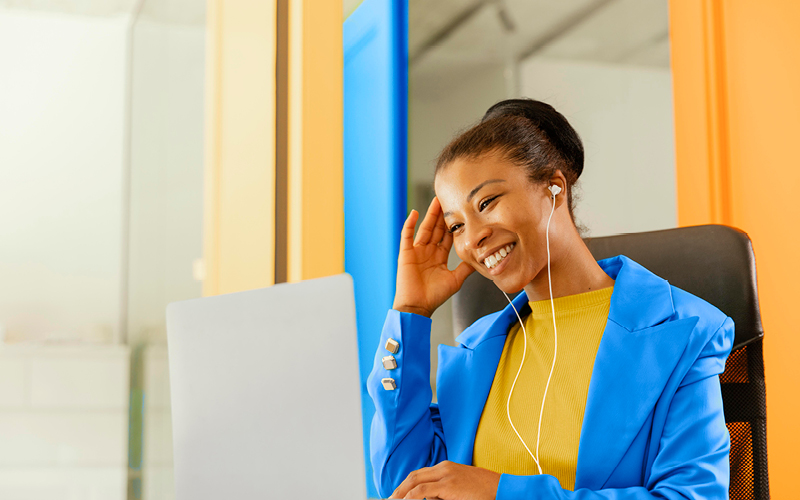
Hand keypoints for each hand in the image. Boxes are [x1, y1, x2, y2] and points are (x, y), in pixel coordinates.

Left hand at [389, 461, 500, 499]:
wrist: (499, 488)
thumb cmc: (482, 491)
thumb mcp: (459, 489)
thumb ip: (442, 492)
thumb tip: (427, 498)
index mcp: (445, 467)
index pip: (419, 474)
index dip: (405, 484)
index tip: (396, 495)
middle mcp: (443, 467)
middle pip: (413, 476)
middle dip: (399, 489)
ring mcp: (445, 474)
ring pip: (415, 481)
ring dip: (401, 493)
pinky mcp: (448, 484)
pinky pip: (422, 491)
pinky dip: (410, 497)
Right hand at [393, 197, 474, 317]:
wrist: (417, 306)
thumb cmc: (434, 296)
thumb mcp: (455, 280)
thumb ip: (466, 268)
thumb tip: (480, 258)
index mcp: (439, 257)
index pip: (447, 236)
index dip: (453, 224)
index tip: (460, 212)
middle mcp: (428, 252)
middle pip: (436, 229)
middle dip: (442, 215)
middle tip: (448, 199)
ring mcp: (416, 251)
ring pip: (425, 229)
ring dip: (430, 215)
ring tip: (436, 201)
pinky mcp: (406, 253)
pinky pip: (407, 235)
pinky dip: (410, 224)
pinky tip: (415, 213)